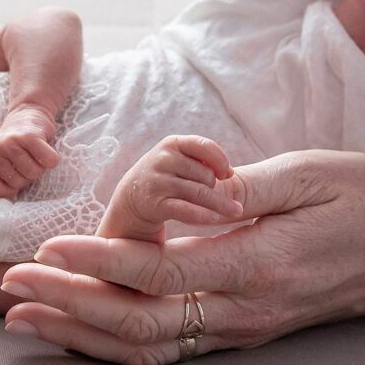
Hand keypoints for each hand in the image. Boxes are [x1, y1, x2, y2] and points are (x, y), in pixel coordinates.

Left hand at [0, 105, 59, 200]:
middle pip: (21, 183)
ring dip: (41, 166)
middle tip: (28, 157)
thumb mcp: (3, 163)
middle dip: (29, 174)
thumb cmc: (18, 144)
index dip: (14, 186)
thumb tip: (10, 199)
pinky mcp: (30, 136)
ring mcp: (11, 143)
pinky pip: (49, 161)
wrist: (28, 111)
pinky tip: (45, 147)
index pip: (2, 192)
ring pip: (35, 172)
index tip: (16, 171)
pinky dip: (52, 158)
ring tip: (35, 152)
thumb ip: (2, 181)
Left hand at [0, 151, 364, 364]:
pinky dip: (113, 342)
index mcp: (257, 263)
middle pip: (139, 321)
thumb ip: (248, 186)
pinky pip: (165, 349)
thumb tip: (197, 189)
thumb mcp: (312, 173)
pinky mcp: (239, 332)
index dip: (102, 261)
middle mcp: (243, 309)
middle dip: (70, 303)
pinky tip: (76, 329)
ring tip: (24, 314)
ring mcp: (240, 329)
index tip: (52, 247)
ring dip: (80, 332)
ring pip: (146, 346)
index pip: (162, 272)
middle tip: (13, 283)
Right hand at [96, 135, 246, 241]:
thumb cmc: (164, 179)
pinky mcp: (154, 204)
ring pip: (200, 193)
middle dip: (214, 187)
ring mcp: (157, 182)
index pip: (205, 146)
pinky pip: (187, 211)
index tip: (228, 175)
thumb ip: (202, 161)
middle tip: (212, 195)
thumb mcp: (177, 160)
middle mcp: (162, 160)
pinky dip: (205, 216)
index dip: (221, 160)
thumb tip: (230, 172)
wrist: (130, 201)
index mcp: (171, 144)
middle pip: (205, 174)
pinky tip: (217, 220)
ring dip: (220, 204)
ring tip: (235, 211)